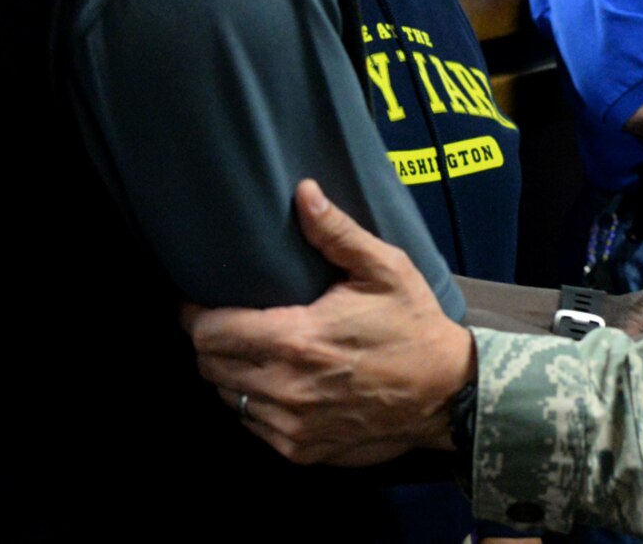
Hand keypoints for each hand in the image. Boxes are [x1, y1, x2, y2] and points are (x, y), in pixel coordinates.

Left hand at [183, 180, 473, 465]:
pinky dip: (255, 405)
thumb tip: (303, 193)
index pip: (210, 333)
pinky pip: (254, 427)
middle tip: (223, 322)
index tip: (198, 302)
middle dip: (208, 342)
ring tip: (248, 351)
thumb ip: (336, 232)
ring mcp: (292, 426)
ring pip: (228, 399)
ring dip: (230, 374)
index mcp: (296, 339)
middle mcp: (286, 388)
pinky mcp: (302, 450)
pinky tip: (275, 383)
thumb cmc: (413, 327)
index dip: (195, 315)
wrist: (447, 395)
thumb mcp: (383, 269)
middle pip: (208, 367)